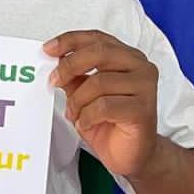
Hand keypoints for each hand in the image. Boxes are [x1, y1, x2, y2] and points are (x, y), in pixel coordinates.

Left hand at [44, 30, 159, 177]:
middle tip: (54, 80)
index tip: (48, 49)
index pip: (97, 38)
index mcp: (128, 57)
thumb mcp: (85, 95)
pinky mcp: (142, 110)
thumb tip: (54, 61)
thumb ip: (74, 76)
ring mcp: (145, 87)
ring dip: (78, 101)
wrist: (132, 155)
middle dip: (69, 66)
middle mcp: (140, 67)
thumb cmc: (111, 123)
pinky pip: (104, 106)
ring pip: (98, 82)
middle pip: (99, 53)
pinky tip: (87, 123)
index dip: (70, 40)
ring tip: (75, 114)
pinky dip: (87, 116)